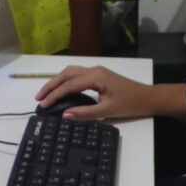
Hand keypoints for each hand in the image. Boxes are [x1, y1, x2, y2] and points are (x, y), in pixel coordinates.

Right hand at [35, 65, 160, 120]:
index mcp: (95, 77)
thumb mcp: (107, 111)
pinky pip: (77, 75)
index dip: (54, 95)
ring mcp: (96, 71)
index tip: (43, 105)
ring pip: (71, 72)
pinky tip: (61, 89)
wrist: (147, 98)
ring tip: (46, 93)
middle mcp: (93, 70)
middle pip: (66, 74)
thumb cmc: (129, 104)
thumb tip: (64, 115)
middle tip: (38, 98)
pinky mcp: (99, 75)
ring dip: (57, 81)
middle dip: (51, 85)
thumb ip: (84, 113)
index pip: (68, 85)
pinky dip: (66, 81)